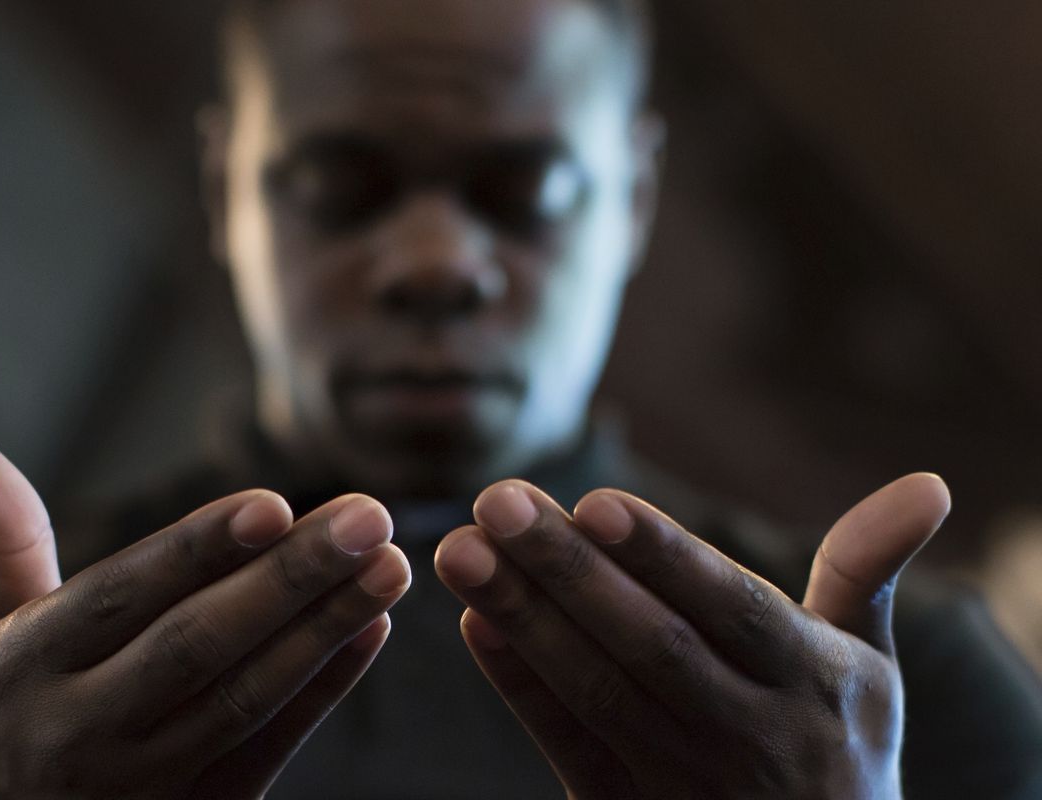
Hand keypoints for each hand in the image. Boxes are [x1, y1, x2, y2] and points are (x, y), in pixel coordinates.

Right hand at [0, 433, 409, 799]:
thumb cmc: (5, 709)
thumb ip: (0, 540)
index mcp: (29, 667)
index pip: (125, 596)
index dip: (200, 550)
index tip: (275, 503)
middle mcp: (82, 728)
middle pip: (199, 645)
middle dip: (289, 579)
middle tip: (370, 516)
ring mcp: (143, 784)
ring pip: (246, 698)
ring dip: (325, 629)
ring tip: (390, 565)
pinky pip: (269, 749)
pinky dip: (323, 690)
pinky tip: (373, 630)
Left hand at [434, 474, 949, 798]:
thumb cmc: (838, 737)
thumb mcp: (869, 661)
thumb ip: (868, 570)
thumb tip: (928, 482)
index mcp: (811, 680)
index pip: (733, 609)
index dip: (666, 557)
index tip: (595, 501)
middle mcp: (751, 734)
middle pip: (650, 646)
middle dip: (568, 572)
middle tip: (495, 500)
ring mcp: (685, 782)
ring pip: (597, 692)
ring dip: (523, 620)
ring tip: (462, 550)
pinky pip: (568, 746)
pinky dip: (518, 687)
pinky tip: (472, 623)